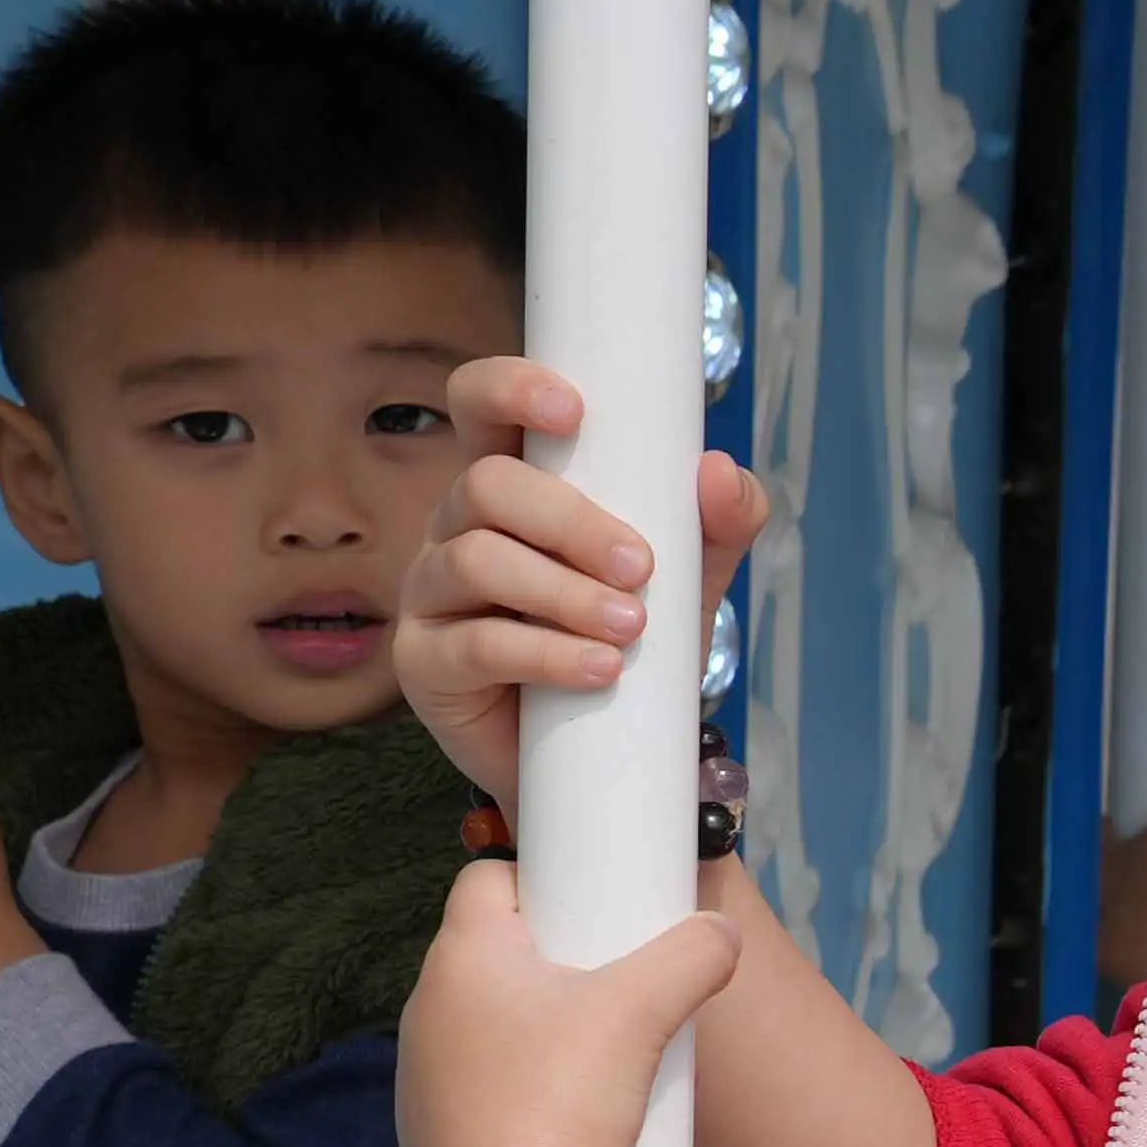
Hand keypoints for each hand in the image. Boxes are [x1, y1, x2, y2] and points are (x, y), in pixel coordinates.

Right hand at [398, 377, 766, 803]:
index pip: (478, 405)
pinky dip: (546, 654)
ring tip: (631, 627)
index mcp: (511, 486)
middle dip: (569, 520)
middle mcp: (457, 527)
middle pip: (486, 485)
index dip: (509, 389)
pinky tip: (600, 669)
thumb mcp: (689, 580)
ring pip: (476, 561)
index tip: (574, 411)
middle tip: (641, 566)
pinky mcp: (425, 664)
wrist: (604, 757)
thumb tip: (720, 473)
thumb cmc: (632, 641)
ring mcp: (430, 593)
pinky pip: (475, 646)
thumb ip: (718, 526)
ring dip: (563, 592)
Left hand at [399, 861, 749, 1146]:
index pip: (485, 882)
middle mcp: (425, 1014)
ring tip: (599, 1070)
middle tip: (614, 989)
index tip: (591, 906)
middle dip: (551, 966)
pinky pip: (480, 1101)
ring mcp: (420, 1086)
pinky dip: (521, 1103)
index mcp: (461, 959)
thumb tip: (721, 935)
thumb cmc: (570, 1099)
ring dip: (534, 1039)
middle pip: (491, 961)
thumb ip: (693, 955)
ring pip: (484, 1034)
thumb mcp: (649, 1010)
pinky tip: (570, 1132)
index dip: (540, 881)